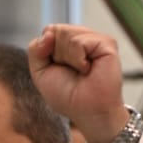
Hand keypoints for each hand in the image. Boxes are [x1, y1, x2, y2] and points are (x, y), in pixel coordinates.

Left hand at [28, 24, 127, 142]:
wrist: (88, 112)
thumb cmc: (68, 96)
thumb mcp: (41, 73)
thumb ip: (35, 49)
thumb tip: (48, 32)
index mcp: (68, 43)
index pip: (49, 31)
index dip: (46, 50)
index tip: (57, 69)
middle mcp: (83, 38)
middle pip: (56, 30)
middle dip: (57, 55)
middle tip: (71, 72)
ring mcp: (95, 39)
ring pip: (66, 33)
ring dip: (67, 58)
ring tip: (81, 72)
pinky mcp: (107, 43)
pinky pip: (80, 41)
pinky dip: (78, 59)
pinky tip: (87, 69)